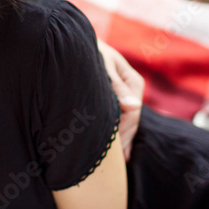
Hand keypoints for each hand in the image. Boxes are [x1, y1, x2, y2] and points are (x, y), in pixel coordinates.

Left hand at [95, 39, 143, 160]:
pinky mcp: (116, 100)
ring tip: (115, 164)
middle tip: (115, 165)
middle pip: (131, 121)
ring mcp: (125, 96)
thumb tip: (134, 107)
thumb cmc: (85, 51)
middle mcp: (132, 90)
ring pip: (127, 123)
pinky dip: (117, 136)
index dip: (122, 132)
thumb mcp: (101, 64)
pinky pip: (120, 121)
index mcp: (132, 81)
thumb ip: (115, 85)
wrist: (74, 43)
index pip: (132, 113)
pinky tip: (118, 156)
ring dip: (120, 141)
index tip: (111, 150)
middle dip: (122, 141)